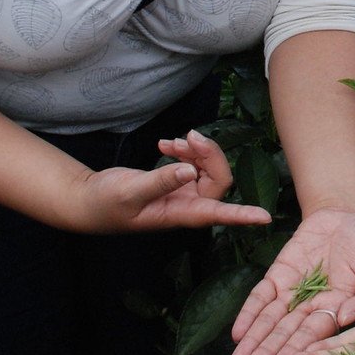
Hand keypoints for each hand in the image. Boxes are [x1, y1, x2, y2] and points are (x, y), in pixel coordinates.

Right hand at [75, 132, 271, 233]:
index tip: (264, 218)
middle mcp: (188, 205)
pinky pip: (194, 163)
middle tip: (187, 136)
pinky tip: (166, 144)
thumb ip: (161, 181)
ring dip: (195, 149)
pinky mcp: (176, 183)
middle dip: (209, 154)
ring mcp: (183, 193)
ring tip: (171, 141)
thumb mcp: (131, 192)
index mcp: (180, 214)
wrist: (90, 201)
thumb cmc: (106, 204)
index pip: (218, 214)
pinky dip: (184, 150)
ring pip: (208, 168)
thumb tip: (189, 171)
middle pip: (219, 179)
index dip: (242, 216)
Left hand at [230, 207, 354, 354]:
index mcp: (339, 311)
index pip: (314, 336)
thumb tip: (346, 319)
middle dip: (266, 354)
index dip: (296, 352)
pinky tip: (238, 333)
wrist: (347, 215)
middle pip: (286, 334)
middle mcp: (313, 307)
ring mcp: (293, 292)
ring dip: (253, 342)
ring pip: (270, 321)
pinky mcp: (278, 276)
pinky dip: (248, 313)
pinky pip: (260, 297)